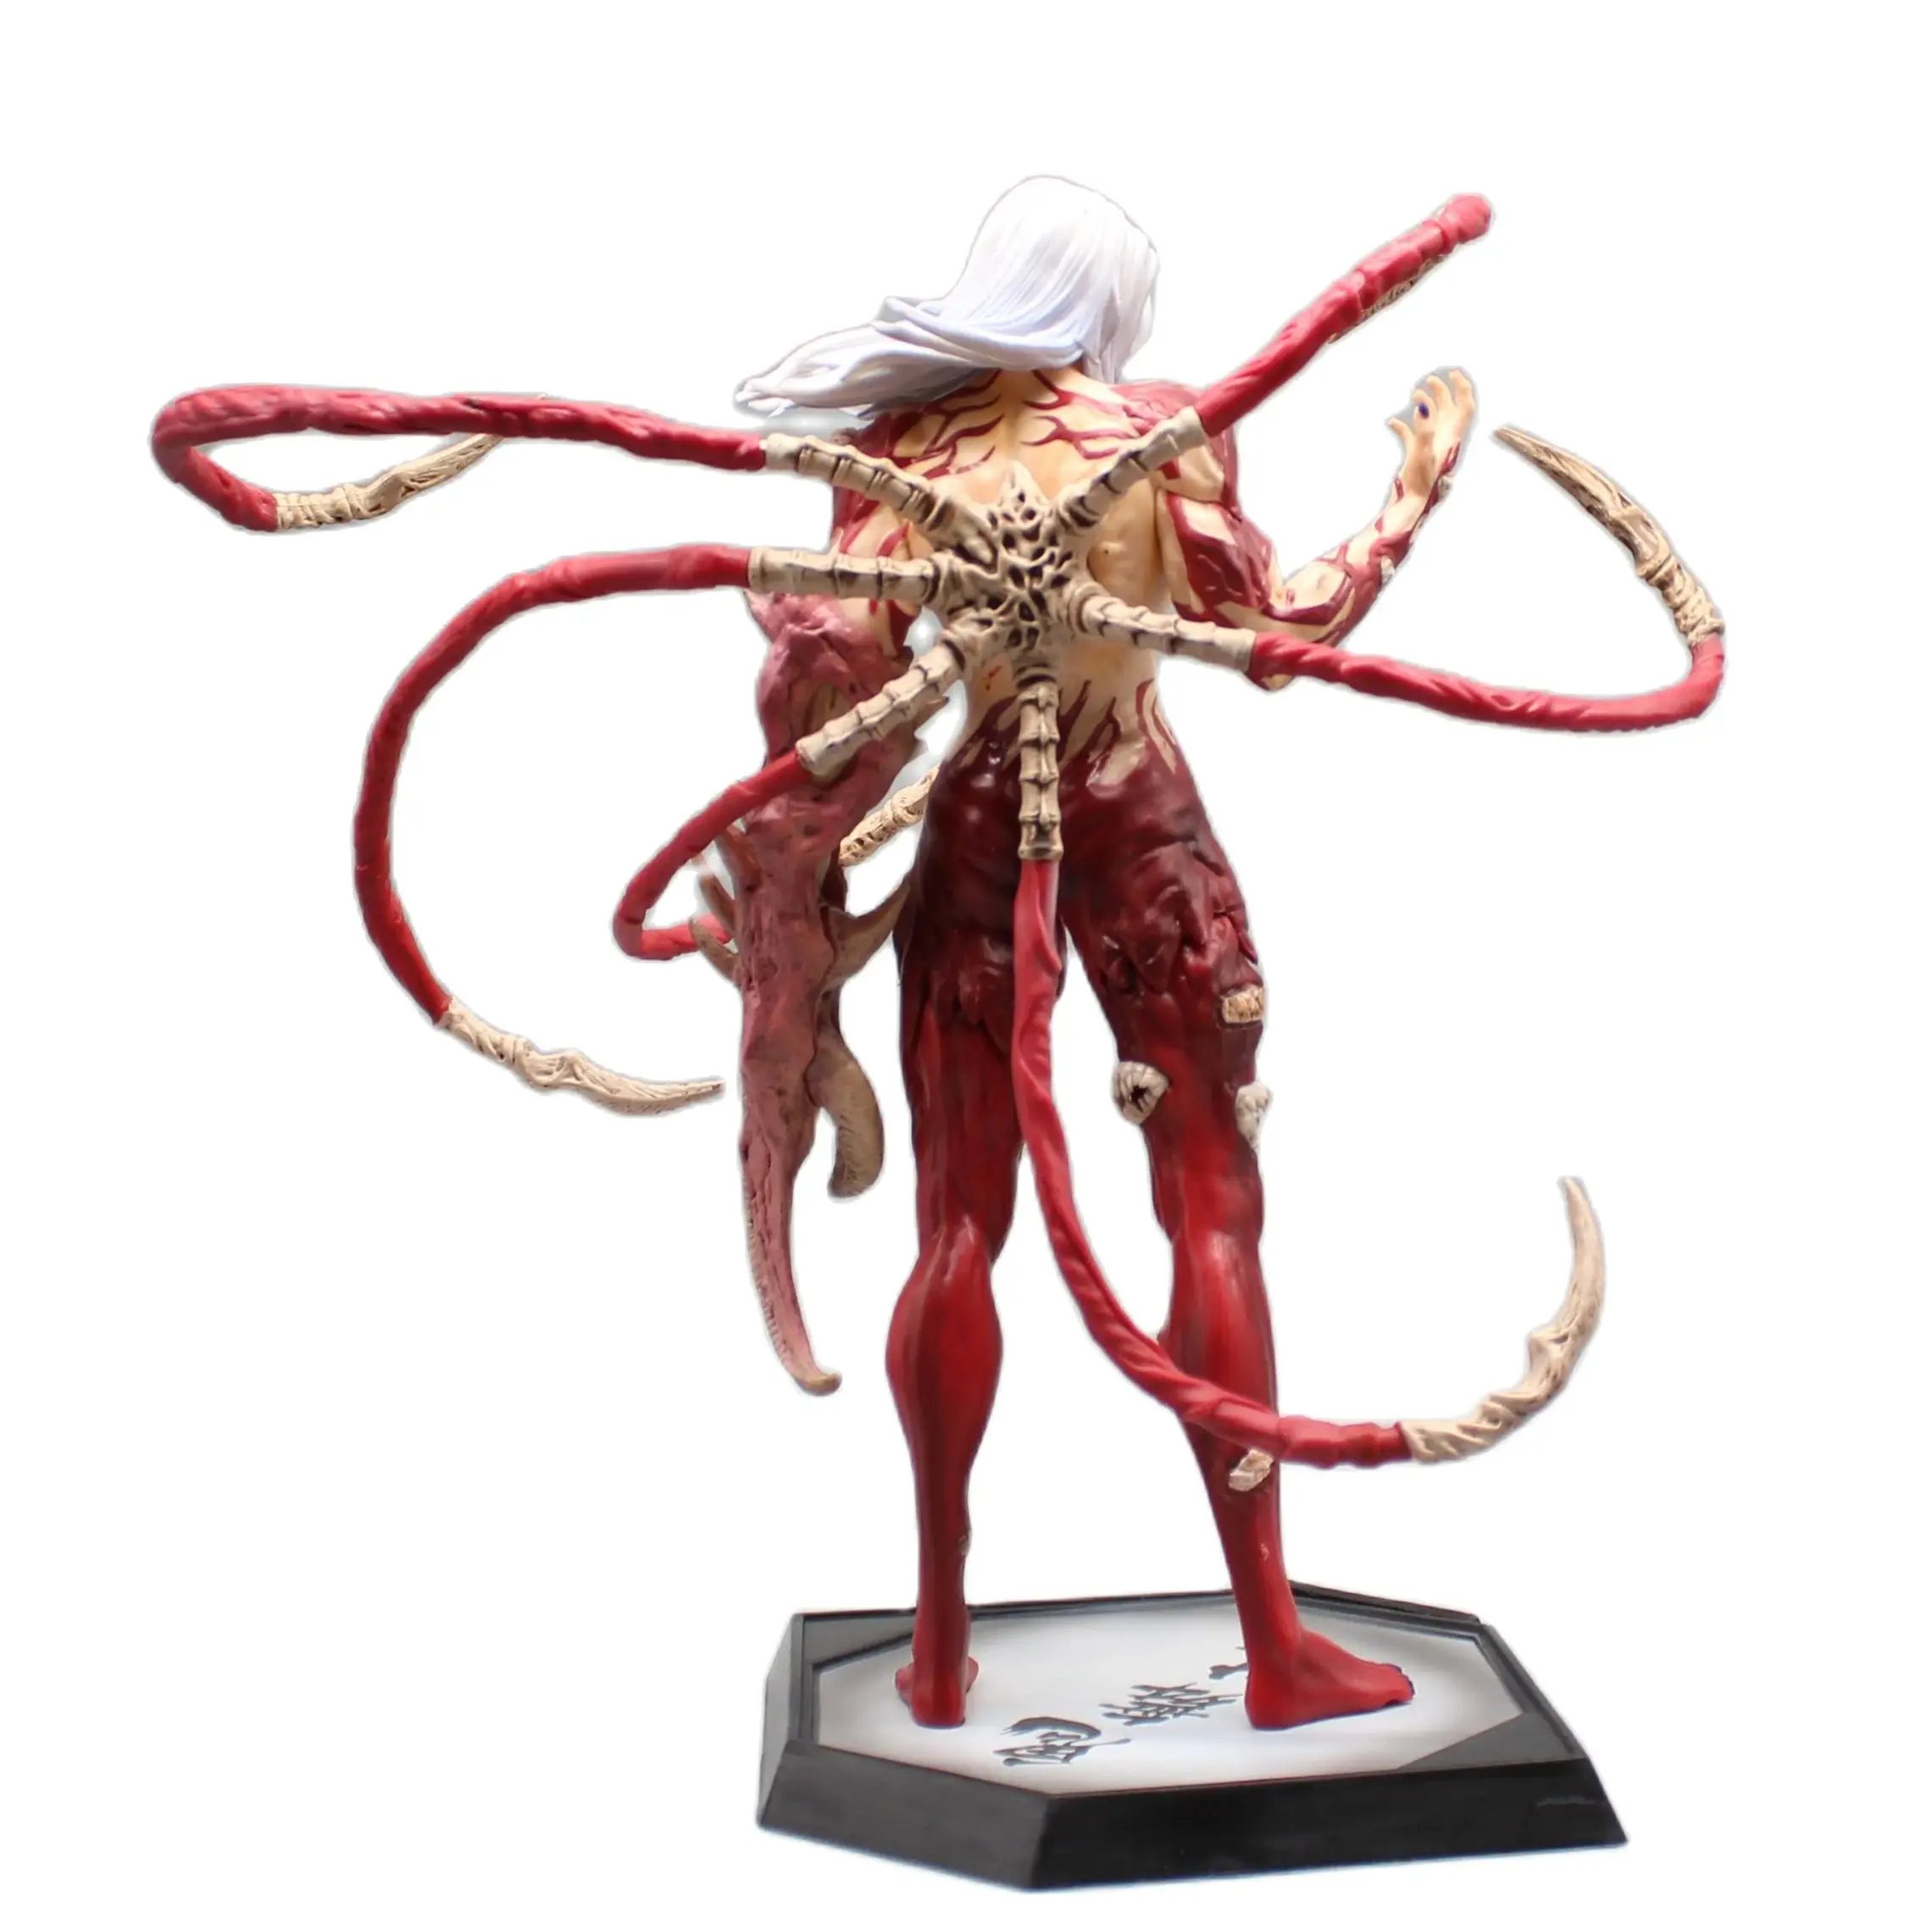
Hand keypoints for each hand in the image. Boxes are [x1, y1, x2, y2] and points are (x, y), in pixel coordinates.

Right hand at [1389, 368, 1475, 501]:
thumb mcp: (1422, 453)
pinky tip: (1390, 422)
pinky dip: (1402, 427)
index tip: (1453, 373)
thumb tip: (1422, 406)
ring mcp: (1431, 448)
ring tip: (1415, 394)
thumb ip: (1424, 429)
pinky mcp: (1416, 458)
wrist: (1413, 506)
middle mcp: (1444, 440)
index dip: (1462, 388)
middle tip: (1431, 380)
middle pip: (1450, 410)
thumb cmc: (1421, 483)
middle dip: (1443, 392)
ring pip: (1432, 421)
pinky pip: (1411, 437)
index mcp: (1452, 437)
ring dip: (1426, 405)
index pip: (1465, 407)